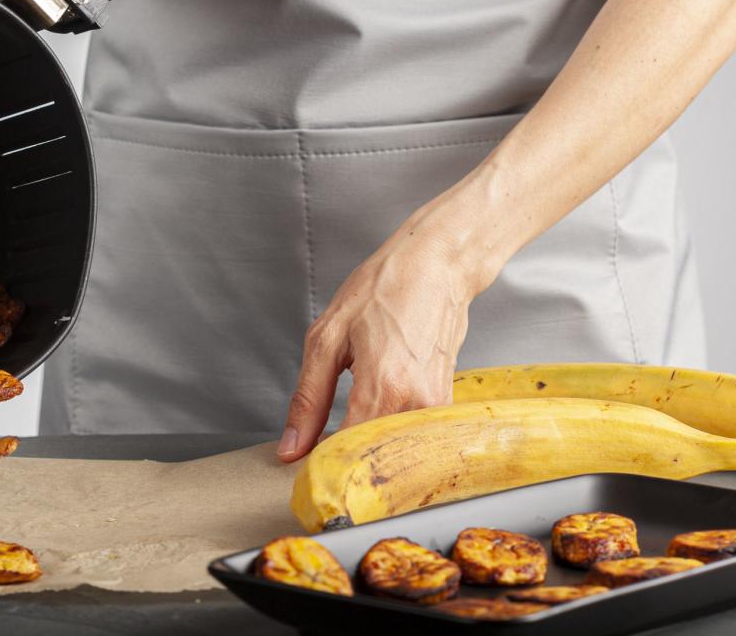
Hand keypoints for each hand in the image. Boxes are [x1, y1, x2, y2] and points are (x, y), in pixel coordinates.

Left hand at [276, 208, 486, 462]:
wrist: (437, 265)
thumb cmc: (384, 290)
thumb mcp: (327, 338)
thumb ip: (307, 400)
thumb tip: (290, 448)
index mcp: (384, 386)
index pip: (349, 455)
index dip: (323, 467)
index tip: (303, 471)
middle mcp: (416, 403)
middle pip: (374, 462)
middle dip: (344, 466)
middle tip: (319, 454)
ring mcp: (436, 406)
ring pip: (394, 453)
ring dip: (367, 454)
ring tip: (343, 433)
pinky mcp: (445, 405)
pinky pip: (411, 437)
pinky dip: (387, 437)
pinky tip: (371, 419)